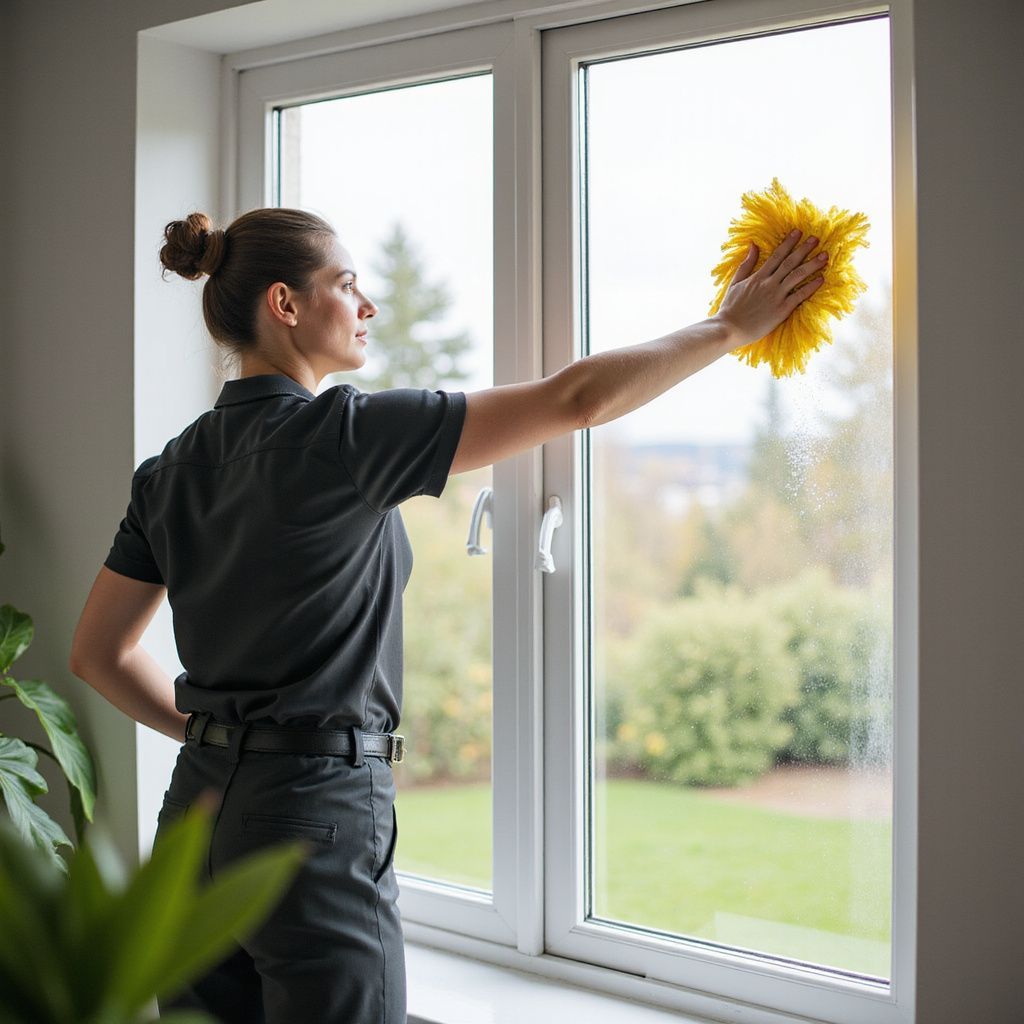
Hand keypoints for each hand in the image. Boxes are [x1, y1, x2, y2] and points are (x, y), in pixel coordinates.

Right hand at [713, 229, 827, 347]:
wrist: (730, 328)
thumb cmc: (730, 308)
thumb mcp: (735, 283)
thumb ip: (746, 264)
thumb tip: (753, 245)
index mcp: (758, 277)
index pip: (776, 255)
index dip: (788, 242)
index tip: (798, 232)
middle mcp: (769, 284)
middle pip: (790, 262)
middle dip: (804, 249)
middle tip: (816, 239)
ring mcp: (776, 296)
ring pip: (798, 276)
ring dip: (812, 264)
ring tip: (825, 256)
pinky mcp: (782, 310)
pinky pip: (800, 295)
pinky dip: (811, 287)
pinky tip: (821, 279)